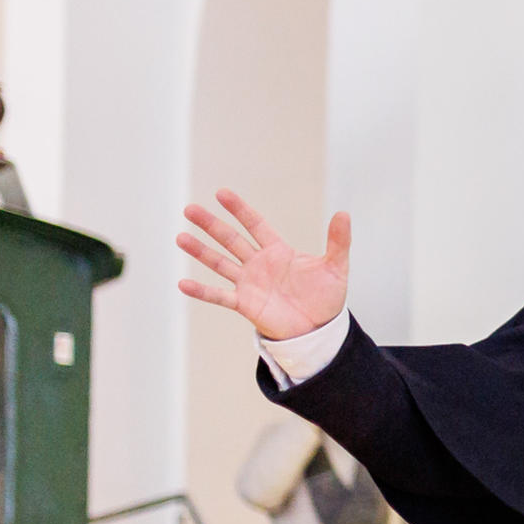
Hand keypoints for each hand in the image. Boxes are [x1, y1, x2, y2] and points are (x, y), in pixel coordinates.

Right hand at [176, 190, 352, 341]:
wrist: (319, 329)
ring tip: (180, 237)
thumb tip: (344, 213)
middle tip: (189, 209)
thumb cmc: (326, 297)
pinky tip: (183, 283)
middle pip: (230, 239)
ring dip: (200, 251)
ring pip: (220, 263)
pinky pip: (219, 296)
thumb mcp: (336, 267)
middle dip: (211, 225)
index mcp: (278, 251)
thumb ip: (339, 241)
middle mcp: (258, 264)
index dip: (239, 209)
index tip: (221, 193)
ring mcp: (249, 283)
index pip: (255, 224)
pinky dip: (202, 291)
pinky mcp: (245, 304)